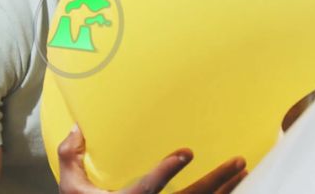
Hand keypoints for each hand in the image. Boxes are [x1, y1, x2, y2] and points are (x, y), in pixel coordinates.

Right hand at [58, 125, 246, 193]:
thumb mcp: (71, 187)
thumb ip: (71, 156)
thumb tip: (78, 128)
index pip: (148, 187)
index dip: (166, 171)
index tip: (187, 153)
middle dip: (215, 181)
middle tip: (238, 162)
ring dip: (225, 189)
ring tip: (244, 169)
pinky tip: (237, 184)